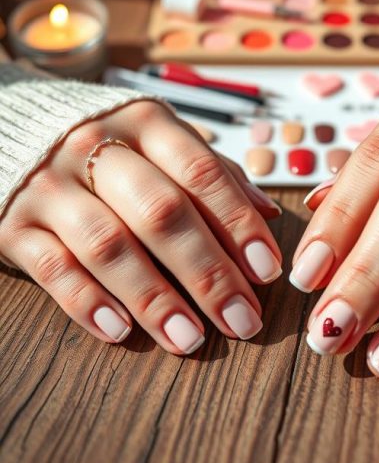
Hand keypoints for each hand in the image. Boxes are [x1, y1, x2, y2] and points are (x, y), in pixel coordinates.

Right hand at [0, 100, 281, 353]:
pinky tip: (120, 331)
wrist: (7, 129)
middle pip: (160, 212)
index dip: (237, 222)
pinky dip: (87, 302)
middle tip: (242, 320)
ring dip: (153, 297)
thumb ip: (210, 172)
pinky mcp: (13, 224)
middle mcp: (95, 148)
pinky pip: (52, 267)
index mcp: (143, 123)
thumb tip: (270, 214)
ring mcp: (49, 186)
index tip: (267, 270)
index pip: (199, 172)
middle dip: (207, 271)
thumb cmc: (104, 144)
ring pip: (108, 244)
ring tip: (190, 339)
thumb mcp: (156, 140)